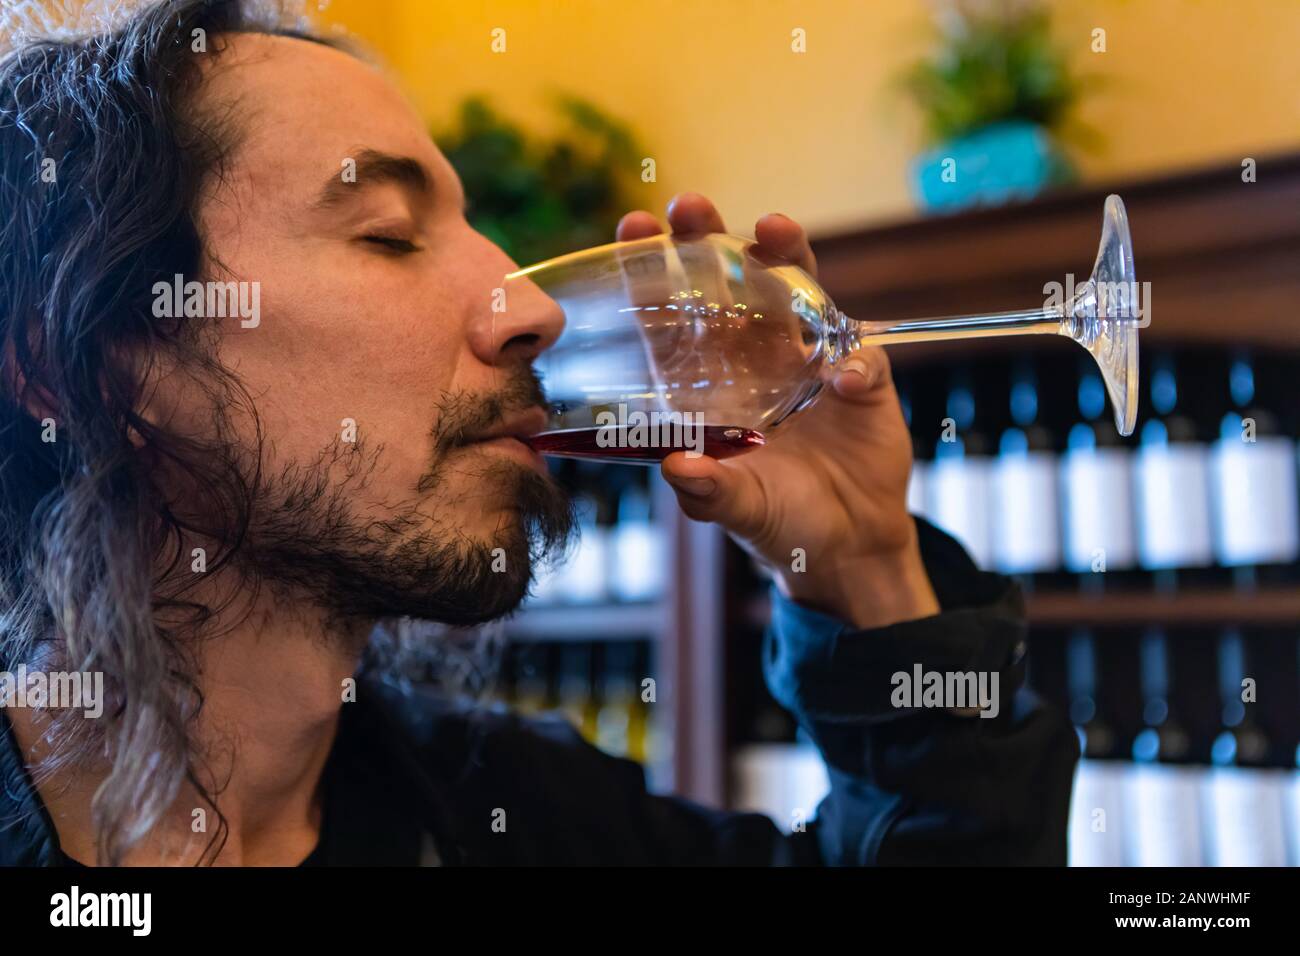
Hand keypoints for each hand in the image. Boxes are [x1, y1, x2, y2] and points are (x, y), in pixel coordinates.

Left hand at [616, 193, 938, 629]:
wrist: (845, 543)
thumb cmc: (776, 518)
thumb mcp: (738, 509)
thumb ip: (709, 491)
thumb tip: (679, 468)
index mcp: (709, 378)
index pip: (673, 311)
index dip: (652, 267)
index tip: (634, 227)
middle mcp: (755, 355)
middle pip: (731, 280)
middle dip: (711, 237)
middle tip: (691, 208)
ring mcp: (811, 359)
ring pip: (799, 290)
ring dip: (788, 255)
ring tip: (775, 229)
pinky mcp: (864, 380)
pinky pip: (862, 360)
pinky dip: (855, 365)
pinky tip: (845, 381)